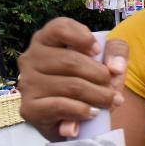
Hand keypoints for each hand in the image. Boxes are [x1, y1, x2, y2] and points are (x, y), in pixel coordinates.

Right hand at [17, 18, 127, 141]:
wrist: (76, 117)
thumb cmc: (89, 81)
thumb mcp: (107, 60)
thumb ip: (117, 52)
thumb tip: (116, 67)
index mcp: (46, 40)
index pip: (59, 28)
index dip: (83, 38)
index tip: (98, 52)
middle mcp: (31, 58)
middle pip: (70, 61)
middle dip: (100, 76)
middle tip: (113, 88)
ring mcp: (27, 84)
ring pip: (70, 86)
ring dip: (98, 96)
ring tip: (110, 101)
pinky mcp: (29, 109)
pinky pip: (61, 106)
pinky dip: (83, 110)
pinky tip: (93, 112)